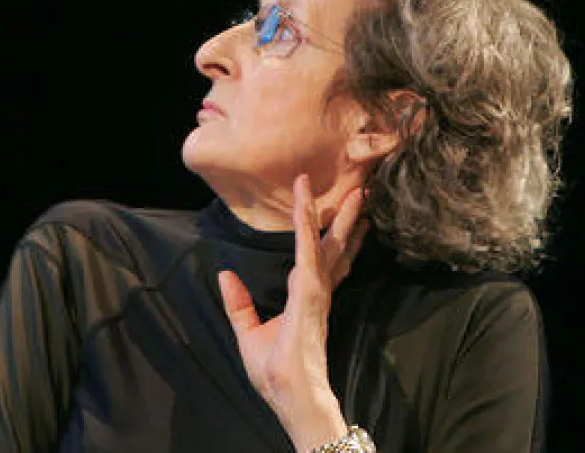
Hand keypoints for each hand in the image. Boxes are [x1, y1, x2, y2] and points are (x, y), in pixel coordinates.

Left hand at [218, 175, 368, 450]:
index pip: (317, 256)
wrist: (288, 394)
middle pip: (333, 248)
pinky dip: (307, 232)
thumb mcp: (248, 332)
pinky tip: (307, 211)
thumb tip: (224, 274)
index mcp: (307, 297)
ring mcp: (316, 293)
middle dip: (346, 219)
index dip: (323, 231)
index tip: (328, 206)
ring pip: (326, 246)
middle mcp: (317, 292)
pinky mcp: (310, 298)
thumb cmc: (274, 372)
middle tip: (360, 190)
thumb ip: (239, 304)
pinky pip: (309, 257)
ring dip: (337, 218)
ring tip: (354, 193)